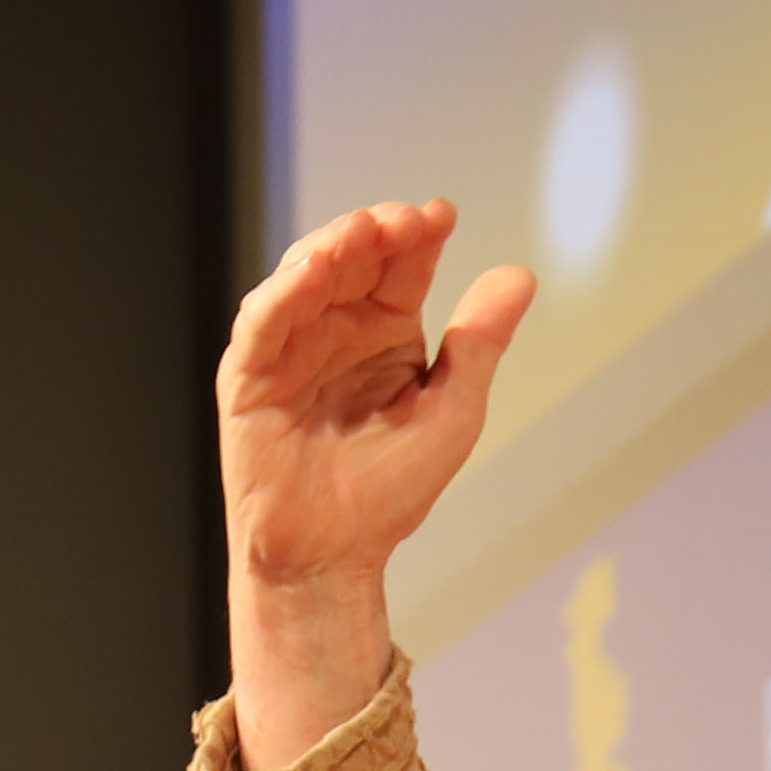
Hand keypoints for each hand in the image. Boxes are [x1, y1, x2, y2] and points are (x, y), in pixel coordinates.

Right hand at [216, 199, 537, 770]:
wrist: (332, 555)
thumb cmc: (389, 492)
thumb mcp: (452, 411)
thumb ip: (480, 344)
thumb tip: (521, 275)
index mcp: (386, 332)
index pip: (401, 264)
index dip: (418, 233)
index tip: (441, 216)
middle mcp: (335, 329)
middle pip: (352, 257)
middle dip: (375, 230)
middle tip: (403, 222)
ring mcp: (290, 348)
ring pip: (303, 277)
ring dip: (329, 247)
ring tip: (359, 233)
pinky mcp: (249, 376)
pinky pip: (261, 323)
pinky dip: (282, 293)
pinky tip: (312, 272)